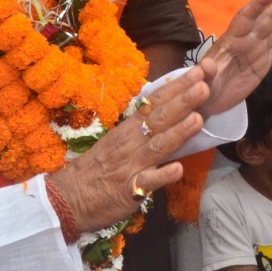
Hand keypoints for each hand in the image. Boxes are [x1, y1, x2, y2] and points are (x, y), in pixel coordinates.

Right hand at [48, 67, 209, 231]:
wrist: (67, 198)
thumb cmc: (95, 169)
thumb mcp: (117, 143)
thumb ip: (142, 130)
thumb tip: (170, 112)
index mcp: (127, 130)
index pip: (154, 103)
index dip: (176, 88)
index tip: (198, 72)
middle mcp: (129, 144)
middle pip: (158, 119)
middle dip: (182, 102)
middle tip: (204, 84)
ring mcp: (130, 167)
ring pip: (156, 146)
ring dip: (177, 132)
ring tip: (198, 119)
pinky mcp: (128, 191)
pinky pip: (146, 183)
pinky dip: (162, 176)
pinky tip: (178, 169)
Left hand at [196, 0, 271, 118]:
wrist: (208, 101)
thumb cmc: (203, 87)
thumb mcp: (202, 81)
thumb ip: (206, 73)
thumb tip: (207, 65)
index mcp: (231, 41)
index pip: (246, 18)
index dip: (258, 3)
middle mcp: (246, 41)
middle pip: (266, 19)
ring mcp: (256, 51)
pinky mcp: (263, 64)